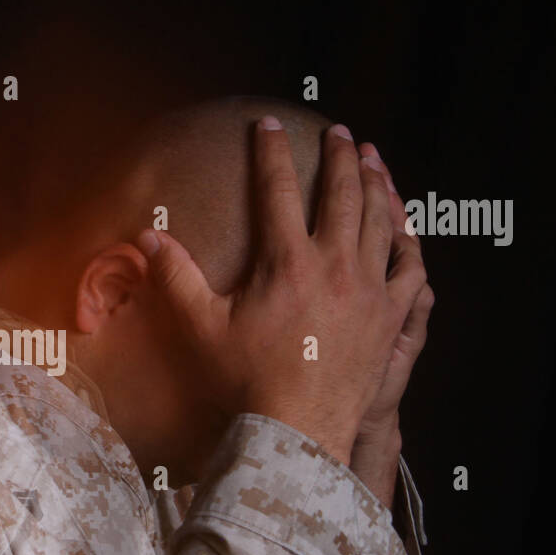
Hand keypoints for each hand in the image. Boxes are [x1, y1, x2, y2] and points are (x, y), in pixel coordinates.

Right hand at [137, 117, 426, 465]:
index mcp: (288, 261)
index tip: (268, 124)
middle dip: (340, 156)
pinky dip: (408, 240)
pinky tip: (406, 226)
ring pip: (382, 220)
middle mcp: (336, 265)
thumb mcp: (201, 327)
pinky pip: (410, 267)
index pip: (278, 188)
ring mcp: (371, 290)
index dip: (270, 151)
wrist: (299, 430)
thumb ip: (174, 277)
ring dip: (379, 184)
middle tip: (340, 132)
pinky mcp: (392, 318)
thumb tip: (145, 236)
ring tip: (375, 160)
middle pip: (343, 193)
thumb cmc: (246, 382)